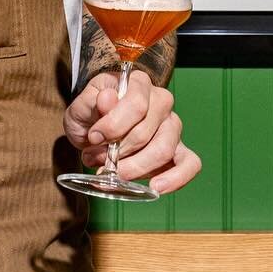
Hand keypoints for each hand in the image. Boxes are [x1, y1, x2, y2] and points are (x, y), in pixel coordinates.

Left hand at [62, 68, 201, 196]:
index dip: (113, 126)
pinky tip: (155, 187)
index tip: (93, 138)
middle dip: (117, 153)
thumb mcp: (82, 106)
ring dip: (134, 168)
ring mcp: (172, 126)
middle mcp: (161, 102)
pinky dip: (176, 179)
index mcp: (139, 84)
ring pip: (164, 151)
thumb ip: (92, 103)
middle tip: (96, 159)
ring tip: (114, 173)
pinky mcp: (178, 150)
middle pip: (145, 133)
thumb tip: (107, 99)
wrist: (95, 131)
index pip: (137, 105)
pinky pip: (190, 164)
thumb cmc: (91, 116)